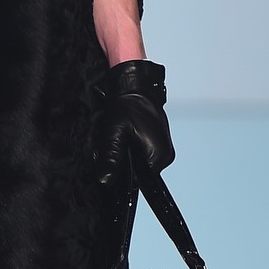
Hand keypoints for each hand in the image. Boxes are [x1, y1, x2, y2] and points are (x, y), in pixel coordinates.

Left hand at [92, 60, 174, 268]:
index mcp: (157, 158)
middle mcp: (164, 158)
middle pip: (140, 176)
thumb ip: (110, 158)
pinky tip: (121, 141)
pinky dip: (131, 153)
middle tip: (107, 151)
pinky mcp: (158, 144)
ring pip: (140, 166)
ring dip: (126, 159)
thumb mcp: (113, 133)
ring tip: (115, 142)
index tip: (110, 175)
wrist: (134, 85)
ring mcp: (163, 152)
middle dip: (123, 168)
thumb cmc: (124, 107)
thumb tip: (105, 182)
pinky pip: (142, 157)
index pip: (139, 183)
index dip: (123, 179)